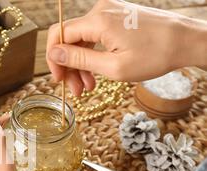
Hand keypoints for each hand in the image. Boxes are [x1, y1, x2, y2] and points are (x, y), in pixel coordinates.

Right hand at [47, 0, 206, 95]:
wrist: (186, 41)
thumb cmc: (155, 55)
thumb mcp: (113, 66)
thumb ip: (80, 60)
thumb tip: (54, 55)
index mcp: (97, 20)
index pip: (59, 35)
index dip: (54, 59)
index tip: (59, 79)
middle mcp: (100, 10)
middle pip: (70, 39)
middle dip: (70, 66)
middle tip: (76, 91)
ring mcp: (110, 11)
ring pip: (82, 39)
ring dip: (82, 64)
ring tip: (89, 87)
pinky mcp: (117, 16)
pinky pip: (95, 35)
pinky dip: (93, 54)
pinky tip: (97, 72)